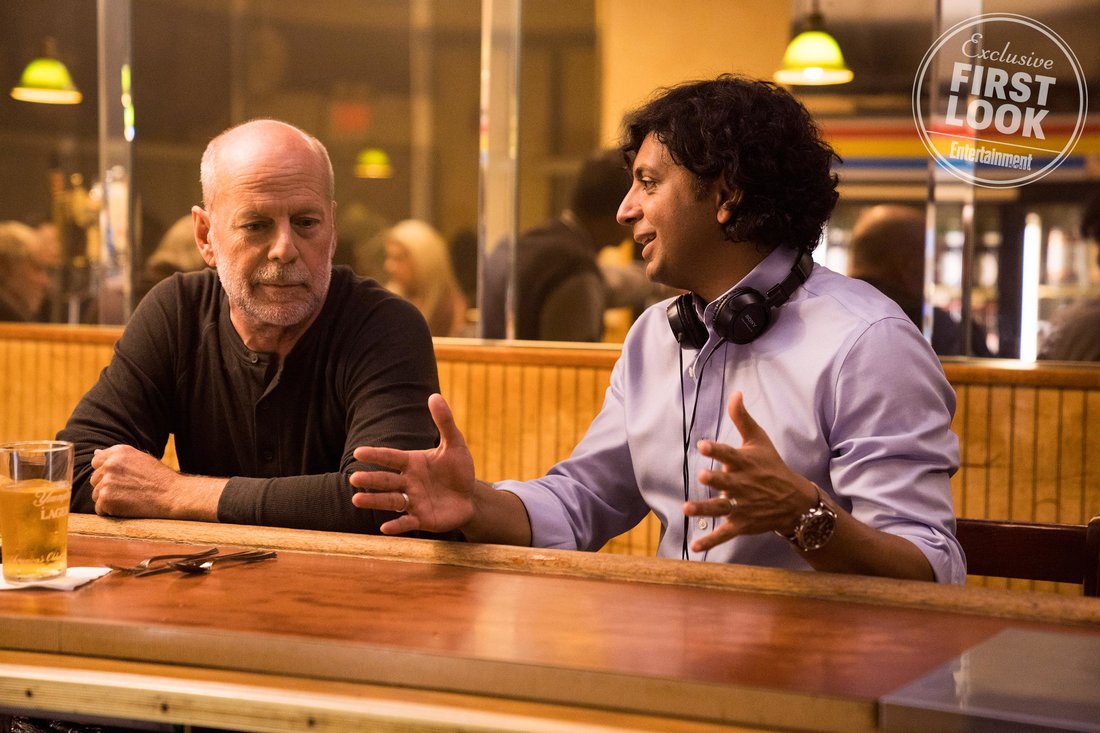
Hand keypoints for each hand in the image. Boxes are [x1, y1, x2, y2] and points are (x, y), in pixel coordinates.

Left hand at [90, 445, 221, 519]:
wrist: (173, 495)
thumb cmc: (160, 478)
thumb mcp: (140, 459)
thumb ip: (117, 457)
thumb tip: (95, 452)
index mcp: (118, 452)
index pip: (96, 461)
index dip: (107, 472)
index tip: (121, 480)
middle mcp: (110, 464)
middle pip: (95, 479)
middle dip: (107, 487)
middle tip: (128, 491)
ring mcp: (107, 481)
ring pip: (96, 495)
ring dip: (109, 500)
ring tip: (129, 500)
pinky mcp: (106, 498)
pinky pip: (99, 509)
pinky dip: (110, 511)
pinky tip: (126, 508)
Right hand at [350, 393, 476, 534]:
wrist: (470, 496)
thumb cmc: (458, 469)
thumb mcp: (455, 444)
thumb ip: (444, 422)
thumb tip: (434, 395)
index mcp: (412, 462)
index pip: (391, 457)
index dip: (376, 455)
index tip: (358, 452)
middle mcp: (408, 482)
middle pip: (386, 480)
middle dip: (371, 479)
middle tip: (354, 479)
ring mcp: (413, 501)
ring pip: (390, 500)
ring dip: (374, 500)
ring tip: (356, 499)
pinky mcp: (422, 519)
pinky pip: (407, 521)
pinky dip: (396, 525)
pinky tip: (385, 528)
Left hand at [684, 391, 816, 552]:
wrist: (795, 501)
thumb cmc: (771, 465)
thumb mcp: (759, 440)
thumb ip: (742, 418)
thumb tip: (735, 392)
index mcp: (745, 463)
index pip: (730, 454)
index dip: (716, 450)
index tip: (703, 445)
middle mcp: (743, 485)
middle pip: (726, 482)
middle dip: (716, 480)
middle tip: (703, 477)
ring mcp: (742, 506)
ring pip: (721, 508)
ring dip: (704, 510)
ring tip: (687, 510)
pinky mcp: (741, 524)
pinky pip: (724, 534)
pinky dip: (710, 542)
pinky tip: (695, 548)